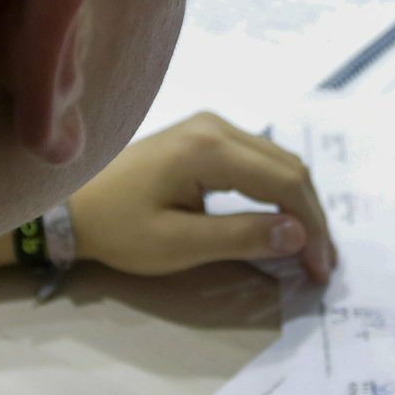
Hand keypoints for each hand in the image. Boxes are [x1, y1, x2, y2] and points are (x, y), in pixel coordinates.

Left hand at [71, 112, 336, 281]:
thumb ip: (240, 238)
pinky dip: (280, 192)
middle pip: (290, 167)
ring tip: (309, 248)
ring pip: (280, 162)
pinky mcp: (208, 135)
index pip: (284, 183)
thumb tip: (298, 235)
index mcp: (209, 148)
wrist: (71, 203)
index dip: (311, 226)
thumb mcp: (177, 244)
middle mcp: (217, 126)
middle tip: (322, 264)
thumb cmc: (118, 227)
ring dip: (299, 204)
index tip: (321, 268)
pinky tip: (283, 221)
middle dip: (312, 217)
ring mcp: (213, 126)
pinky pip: (261, 160)